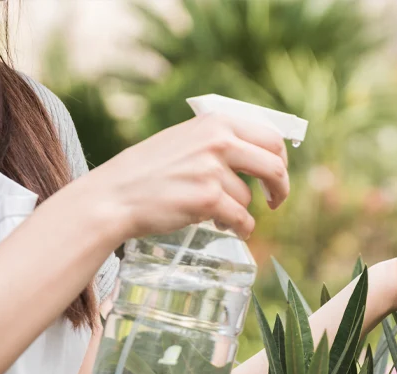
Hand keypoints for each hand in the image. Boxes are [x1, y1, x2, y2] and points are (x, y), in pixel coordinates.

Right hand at [83, 113, 289, 240]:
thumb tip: (262, 155)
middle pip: (274, 166)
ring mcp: (213, 170)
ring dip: (237, 211)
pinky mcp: (208, 199)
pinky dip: (238, 229)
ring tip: (214, 213)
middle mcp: (218, 142)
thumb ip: (219, 142)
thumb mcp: (185, 140)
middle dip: (281, 188)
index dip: (281, 160)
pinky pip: (242, 220)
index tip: (277, 175)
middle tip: (276, 201)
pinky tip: (224, 227)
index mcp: (215, 122)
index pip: (270, 136)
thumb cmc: (148, 171)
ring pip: (249, 199)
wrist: (115, 196)